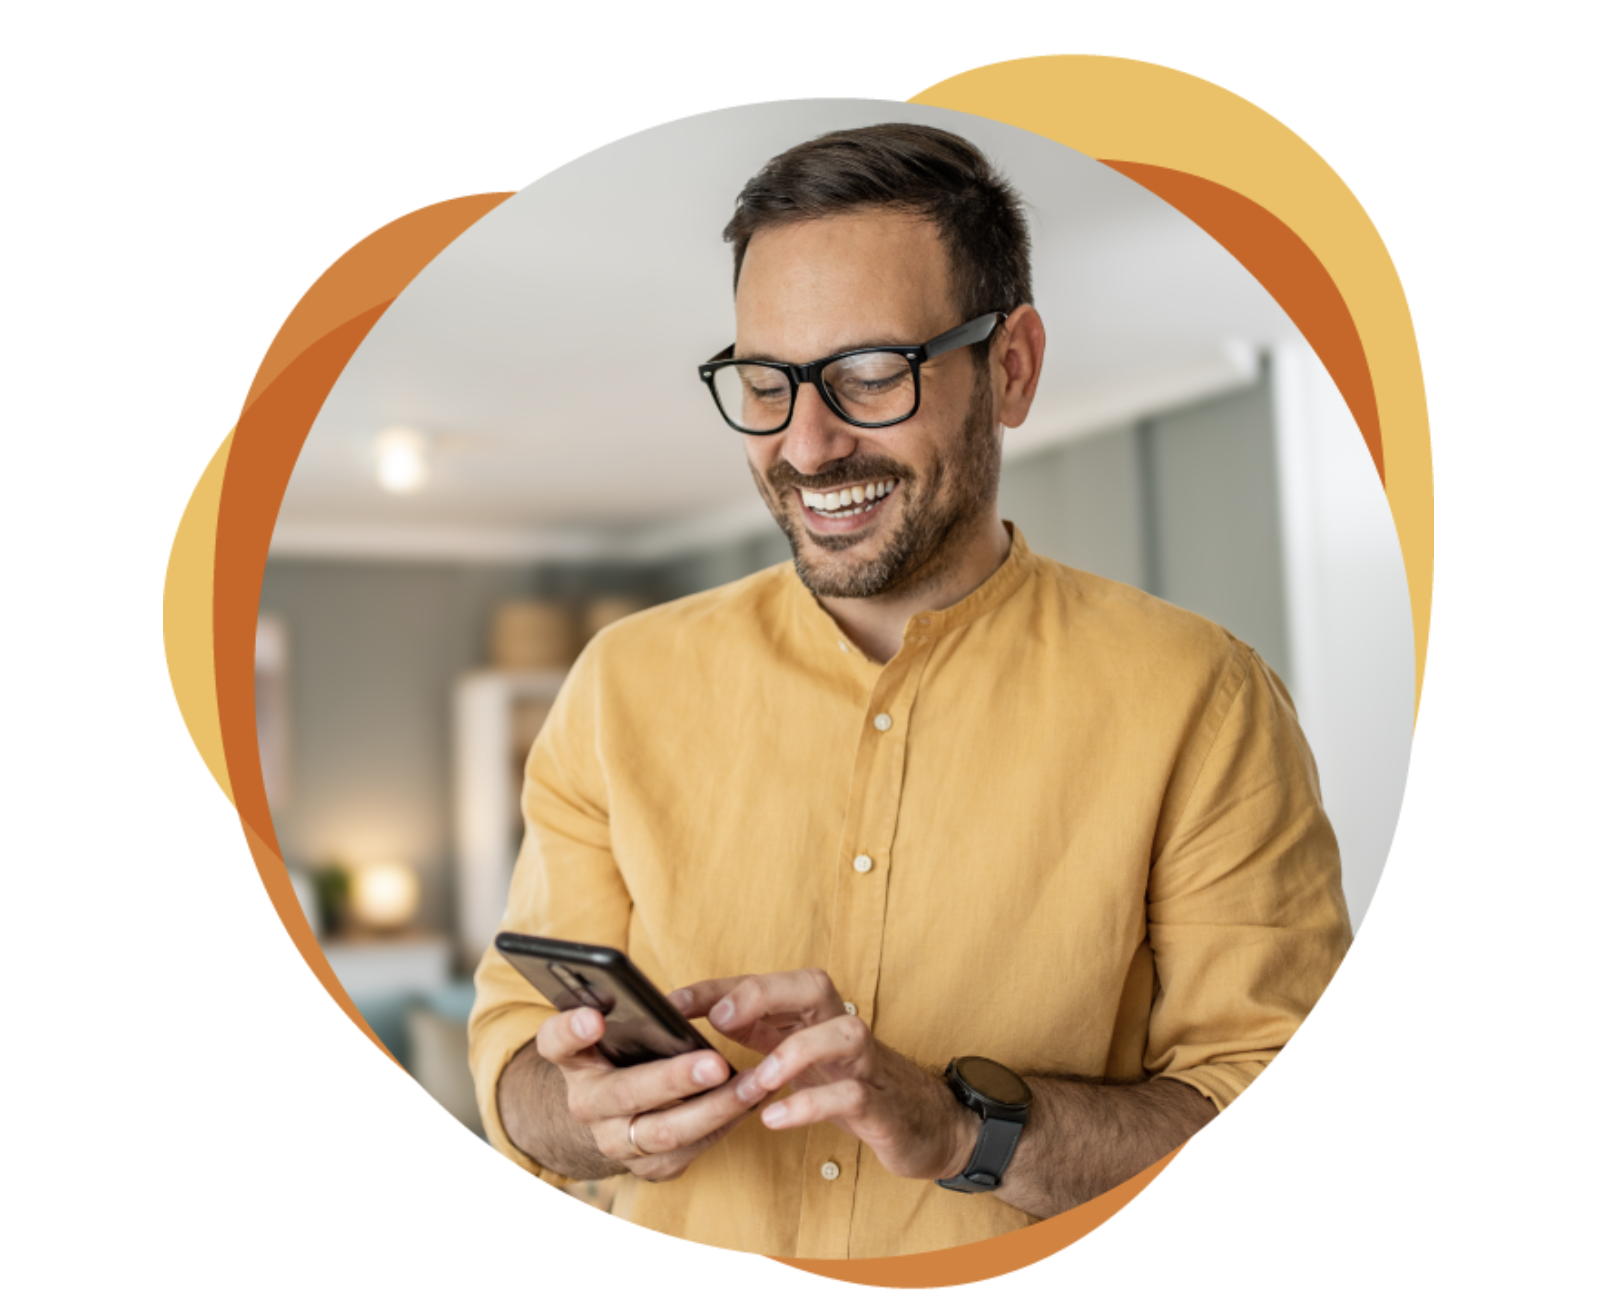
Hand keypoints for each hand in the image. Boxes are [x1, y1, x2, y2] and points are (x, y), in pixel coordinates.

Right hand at [533, 1005, 756, 1181]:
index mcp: (574, 1059)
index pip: (557, 1042)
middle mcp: (586, 1104)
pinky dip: (725, 1124)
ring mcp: (614, 1142)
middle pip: (625, 1093)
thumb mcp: (616, 1027)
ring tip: (755, 1083)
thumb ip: (629, 1009)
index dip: (572, 1030)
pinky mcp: (648, 1167)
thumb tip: (672, 998)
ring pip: (665, 1132)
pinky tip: (754, 1100)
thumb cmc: (625, 1051)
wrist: (615, 1114)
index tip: (594, 1017)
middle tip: (716, 1062)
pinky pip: (690, 1150)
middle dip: (674, 1080)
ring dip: (716, 1107)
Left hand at [670, 969, 976, 1181]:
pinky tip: (775, 1117)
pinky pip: (851, 1094)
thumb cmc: (847, 1080)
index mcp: (813, 1013)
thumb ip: (752, 1031)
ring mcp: (864, 1063)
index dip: (716, 988)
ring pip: (845, 1033)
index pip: (763, 983)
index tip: (672, 1002)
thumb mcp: (794, 1052)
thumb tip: (688, 1020)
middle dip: (764, 994)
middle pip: (812, 984)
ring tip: (756, 1080)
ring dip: (796, 1052)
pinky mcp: (880, 1103)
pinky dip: (812, 1103)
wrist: (920, 1122)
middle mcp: (839, 1026)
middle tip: (721, 1019)